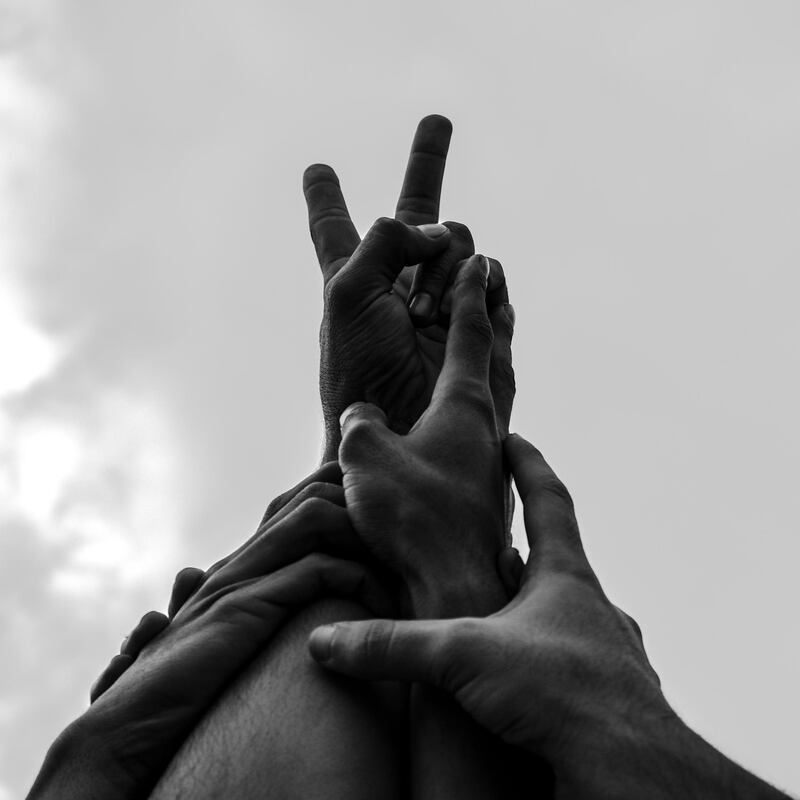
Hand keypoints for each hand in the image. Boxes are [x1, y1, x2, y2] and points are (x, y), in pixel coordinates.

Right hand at [31, 472, 390, 799]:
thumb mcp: (224, 640)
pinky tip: (378, 602)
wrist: (122, 725)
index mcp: (240, 563)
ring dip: (361, 533)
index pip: (295, 500)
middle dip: (359, 502)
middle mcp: (240, 558)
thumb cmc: (178, 689)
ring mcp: (240, 578)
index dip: (339, 495)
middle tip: (398, 535)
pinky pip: (316, 572)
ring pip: (315, 517)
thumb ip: (255, 611)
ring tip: (394, 562)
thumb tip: (265, 595)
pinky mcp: (244, 609)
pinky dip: (356, 580)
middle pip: (310, 493)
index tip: (380, 521)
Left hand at [303, 116, 513, 458]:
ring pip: (462, 240)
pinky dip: (485, 281)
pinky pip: (493, 275)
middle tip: (438, 118)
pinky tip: (468, 303)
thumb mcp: (348, 290)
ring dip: (445, 269)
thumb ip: (387, 239)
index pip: (337, 226)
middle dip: (428, 160)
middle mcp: (400, 277)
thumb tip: (439, 231)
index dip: (327, 199)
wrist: (407, 423)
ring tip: (427, 316)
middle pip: (418, 210)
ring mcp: (445, 293)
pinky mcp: (481, 314)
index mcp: (355, 272)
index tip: (316, 169)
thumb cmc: (362, 365)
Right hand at [309, 433, 665, 785]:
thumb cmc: (562, 692)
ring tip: (495, 606)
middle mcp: (589, 607)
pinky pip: (564, 663)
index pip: (548, 500)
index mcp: (565, 577)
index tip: (513, 437)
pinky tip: (519, 674)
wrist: (629, 769)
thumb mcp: (464, 657)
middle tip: (491, 531)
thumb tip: (325, 641)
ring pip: (559, 615)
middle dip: (518, 543)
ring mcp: (601, 652)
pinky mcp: (598, 697)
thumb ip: (391, 646)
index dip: (528, 464)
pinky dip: (537, 656)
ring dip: (526, 606)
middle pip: (553, 558)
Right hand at [335, 254, 513, 618]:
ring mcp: (488, 463)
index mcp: (465, 405)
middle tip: (500, 289)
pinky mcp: (481, 493)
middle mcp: (487, 428)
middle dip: (494, 319)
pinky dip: (470, 410)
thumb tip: (364, 418)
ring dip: (487, 363)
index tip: (479, 259)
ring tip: (483, 347)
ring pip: (490, 397)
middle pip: (496, 359)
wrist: (453, 588)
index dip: (470, 292)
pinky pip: (477, 434)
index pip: (471, 332)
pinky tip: (457, 430)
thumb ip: (360, 423)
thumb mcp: (366, 457)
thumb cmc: (414, 519)